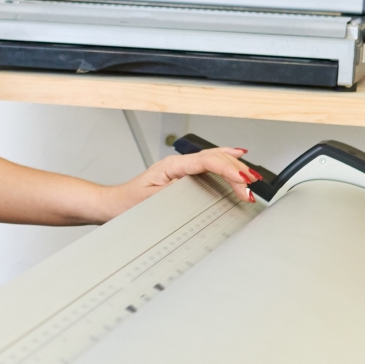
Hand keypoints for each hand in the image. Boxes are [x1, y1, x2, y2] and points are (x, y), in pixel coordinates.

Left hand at [94, 146, 261, 220]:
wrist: (112, 205)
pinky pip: (209, 164)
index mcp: (171, 166)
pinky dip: (225, 163)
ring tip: (251, 176)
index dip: (228, 169)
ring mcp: (181, 168)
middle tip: (252, 185)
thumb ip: (176, 195)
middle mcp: (177, 164)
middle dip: (237, 170)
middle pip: (214, 158)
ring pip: (214, 159)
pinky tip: (235, 160)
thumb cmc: (128, 204)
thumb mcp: (153, 202)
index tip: (243, 180)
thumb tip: (201, 192)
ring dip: (234, 166)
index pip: (207, 161)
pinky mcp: (182, 175)